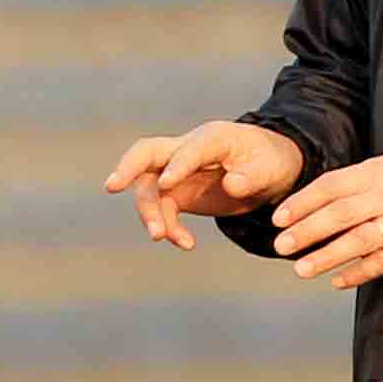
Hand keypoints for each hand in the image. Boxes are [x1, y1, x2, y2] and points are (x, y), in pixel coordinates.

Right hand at [105, 121, 304, 250]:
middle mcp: (188, 150)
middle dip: (128, 168)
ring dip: (150, 213)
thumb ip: (252, 176)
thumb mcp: (271, 170)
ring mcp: (178, 172)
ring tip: (159, 236)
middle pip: (148, 153)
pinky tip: (187, 244)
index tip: (166, 185)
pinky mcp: (177, 193)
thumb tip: (231, 185)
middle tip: (111, 186)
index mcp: (213, 138)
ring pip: (150, 188)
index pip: (189, 149)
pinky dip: (170, 228)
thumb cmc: (269, 163)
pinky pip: (163, 210)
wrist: (267, 172)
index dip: (178, 165)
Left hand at [269, 151, 382, 288]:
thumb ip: (367, 178)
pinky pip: (382, 262)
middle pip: (337, 214)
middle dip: (305, 231)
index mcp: (380, 171)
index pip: (331, 185)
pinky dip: (358, 272)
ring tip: (301, 269)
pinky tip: (338, 281)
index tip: (279, 217)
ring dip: (325, 256)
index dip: (302, 202)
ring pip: (356, 241)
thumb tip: (332, 193)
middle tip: (281, 246)